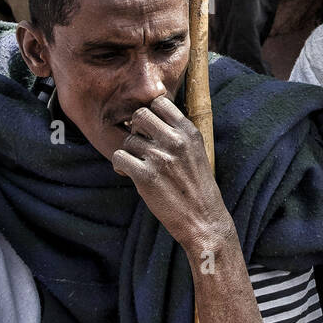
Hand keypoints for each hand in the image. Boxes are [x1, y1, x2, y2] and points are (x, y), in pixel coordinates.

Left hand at [111, 95, 231, 254]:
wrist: (203, 219)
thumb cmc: (198, 187)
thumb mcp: (197, 152)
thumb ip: (178, 134)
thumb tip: (151, 118)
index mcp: (190, 132)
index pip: (160, 103)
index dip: (151, 113)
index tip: (151, 129)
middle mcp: (176, 141)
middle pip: (140, 115)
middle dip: (135, 129)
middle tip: (141, 145)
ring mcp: (160, 158)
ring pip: (128, 140)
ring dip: (129, 152)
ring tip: (138, 165)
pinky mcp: (146, 176)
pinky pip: (119, 157)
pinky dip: (120, 166)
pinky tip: (130, 174)